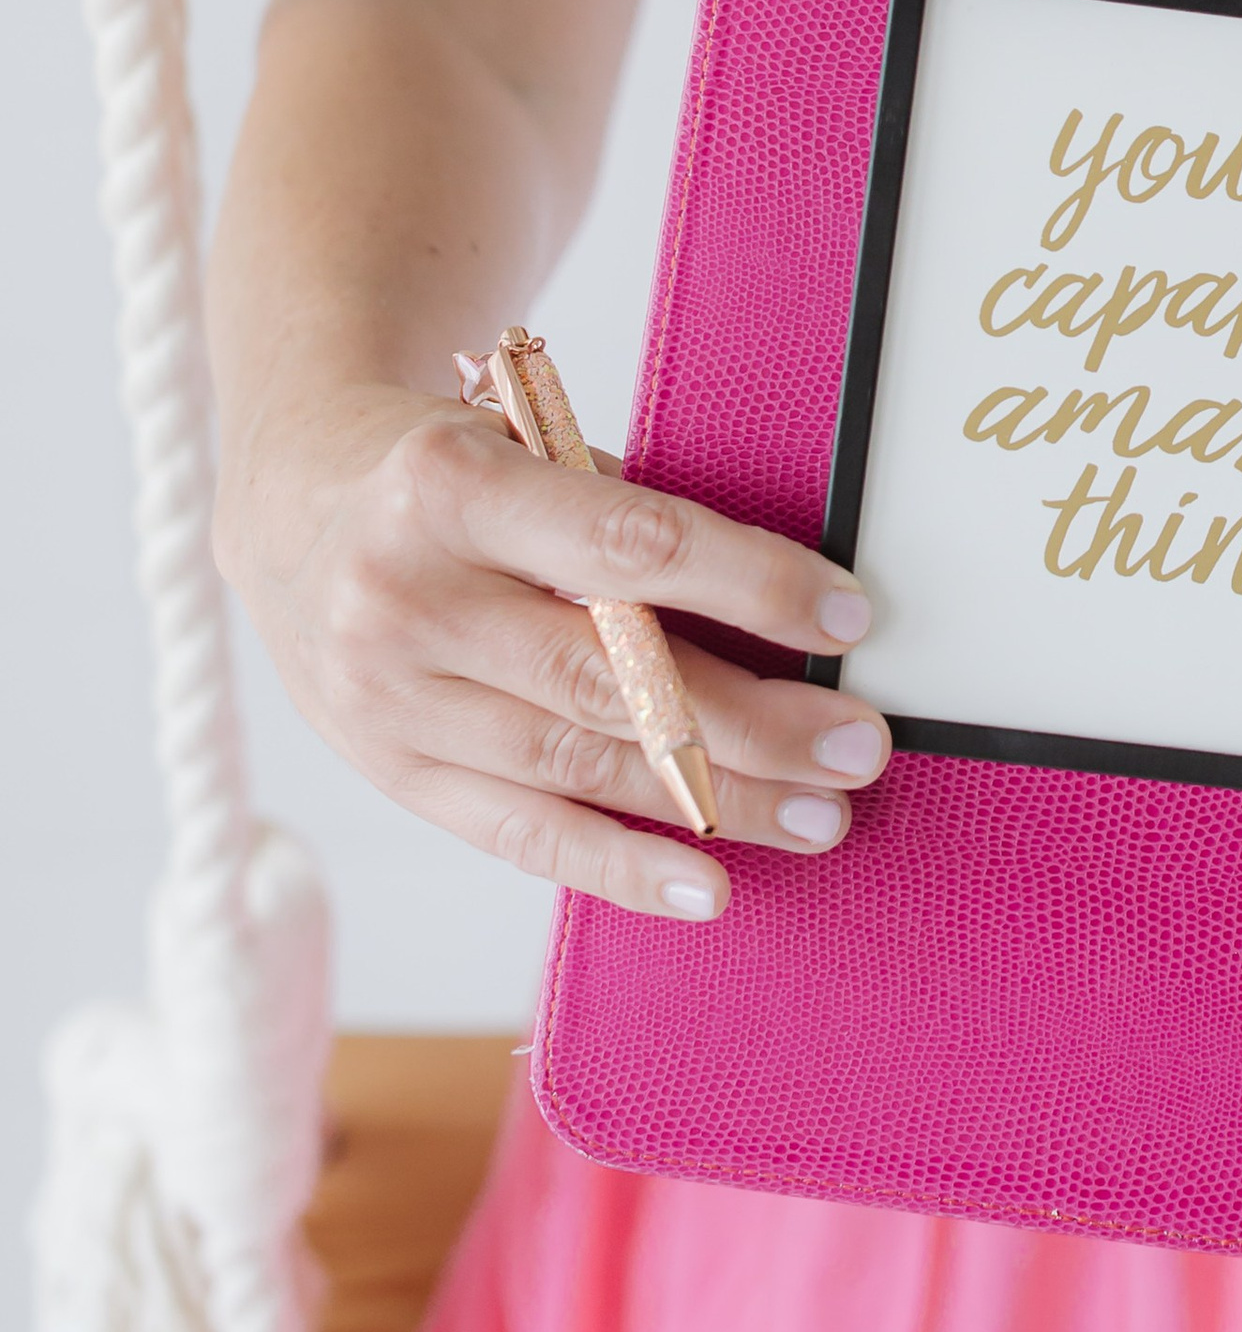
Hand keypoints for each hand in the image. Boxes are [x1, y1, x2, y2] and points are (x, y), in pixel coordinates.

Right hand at [218, 385, 888, 923]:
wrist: (292, 509)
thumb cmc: (448, 470)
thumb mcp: (522, 445)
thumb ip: (623, 519)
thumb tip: (788, 613)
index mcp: (446, 485)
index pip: (628, 547)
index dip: (749, 586)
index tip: (848, 616)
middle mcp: (404, 598)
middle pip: (610, 677)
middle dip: (755, 721)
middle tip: (860, 746)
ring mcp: (389, 700)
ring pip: (578, 764)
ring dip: (718, 802)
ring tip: (822, 815)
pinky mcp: (393, 773)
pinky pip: (521, 835)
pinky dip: (621, 865)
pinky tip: (709, 885)